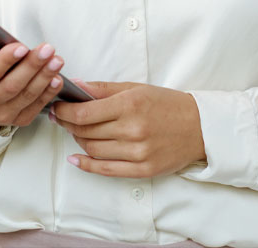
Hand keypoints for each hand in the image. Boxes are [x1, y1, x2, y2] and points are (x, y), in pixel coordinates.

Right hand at [0, 30, 66, 131]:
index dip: (5, 61)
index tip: (21, 46)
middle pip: (12, 85)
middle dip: (31, 66)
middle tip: (47, 49)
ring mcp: (3, 114)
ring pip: (27, 95)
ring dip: (44, 77)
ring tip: (56, 60)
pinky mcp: (18, 119)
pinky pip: (36, 106)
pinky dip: (49, 93)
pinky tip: (57, 78)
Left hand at [50, 80, 205, 177]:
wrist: (200, 127)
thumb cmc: (168, 104)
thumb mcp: (137, 88)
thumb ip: (104, 89)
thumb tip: (76, 86)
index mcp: (130, 104)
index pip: (84, 113)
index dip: (64, 112)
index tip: (57, 108)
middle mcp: (133, 129)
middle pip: (85, 132)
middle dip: (68, 125)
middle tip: (63, 118)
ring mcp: (137, 152)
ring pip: (92, 150)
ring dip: (78, 141)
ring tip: (77, 132)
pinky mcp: (141, 169)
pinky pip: (105, 170)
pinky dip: (86, 165)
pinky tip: (76, 159)